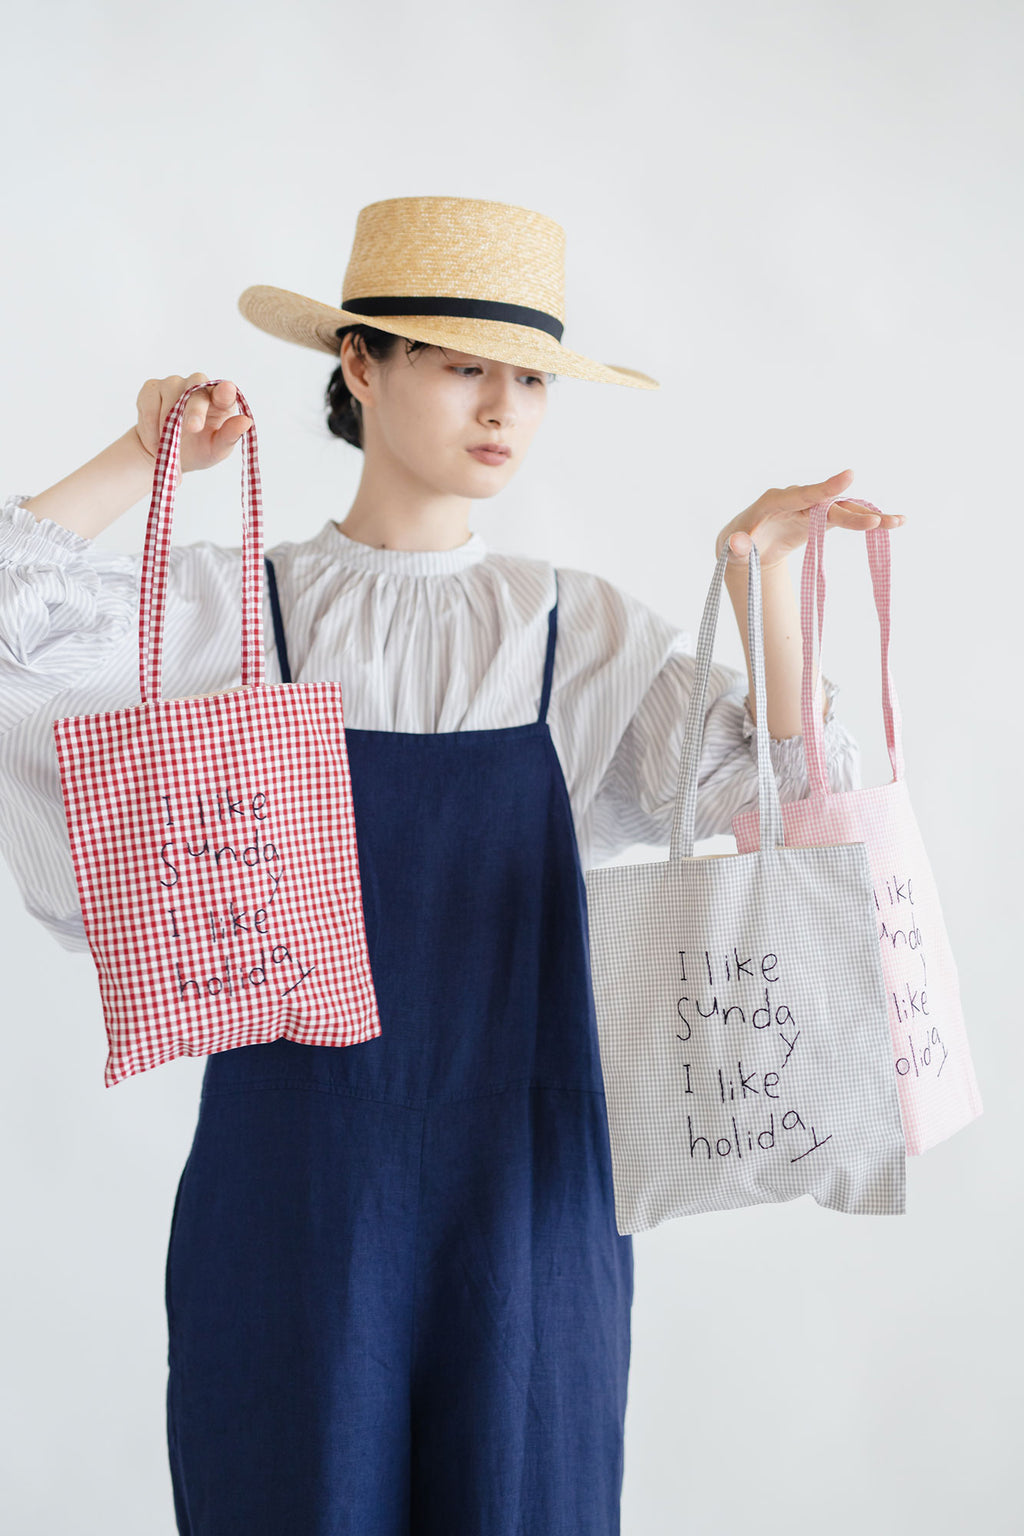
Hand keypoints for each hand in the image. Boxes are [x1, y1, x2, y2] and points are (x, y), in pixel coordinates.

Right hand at [133, 374, 252, 482]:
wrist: (166, 454)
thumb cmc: (198, 449)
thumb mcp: (216, 450)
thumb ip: (230, 436)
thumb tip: (246, 422)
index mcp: (219, 400)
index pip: (224, 392)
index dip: (225, 391)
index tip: (226, 392)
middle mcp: (197, 386)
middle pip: (196, 388)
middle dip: (194, 408)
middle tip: (192, 429)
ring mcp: (173, 384)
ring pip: (170, 393)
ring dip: (168, 422)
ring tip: (168, 444)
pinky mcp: (152, 388)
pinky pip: (150, 401)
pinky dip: (151, 423)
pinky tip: (156, 438)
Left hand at [714, 469, 906, 568]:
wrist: (746, 547)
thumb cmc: (738, 546)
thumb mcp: (732, 550)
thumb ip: (736, 547)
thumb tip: (738, 543)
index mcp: (774, 502)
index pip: (800, 494)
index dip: (824, 487)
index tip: (848, 477)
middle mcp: (797, 499)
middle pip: (828, 503)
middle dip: (851, 512)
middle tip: (874, 520)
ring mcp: (811, 508)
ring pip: (842, 509)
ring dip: (869, 516)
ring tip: (899, 522)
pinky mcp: (821, 518)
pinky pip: (846, 518)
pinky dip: (867, 521)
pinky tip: (894, 523)